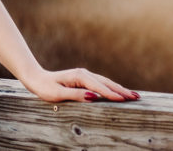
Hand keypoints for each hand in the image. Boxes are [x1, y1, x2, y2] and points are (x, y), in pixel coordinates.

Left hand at [21, 66, 139, 102]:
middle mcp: (84, 74)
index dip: (112, 94)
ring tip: (132, 95)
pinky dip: (112, 87)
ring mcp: (85, 75)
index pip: (99, 87)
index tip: (124, 99)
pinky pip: (101, 83)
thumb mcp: (58, 94)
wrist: (36, 78)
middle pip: (107, 83)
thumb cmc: (45, 88)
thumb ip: (76, 95)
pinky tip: (118, 91)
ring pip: (106, 82)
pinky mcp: (84, 79)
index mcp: (80, 76)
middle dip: (121, 90)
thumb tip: (94, 96)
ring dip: (119, 88)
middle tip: (136, 97)